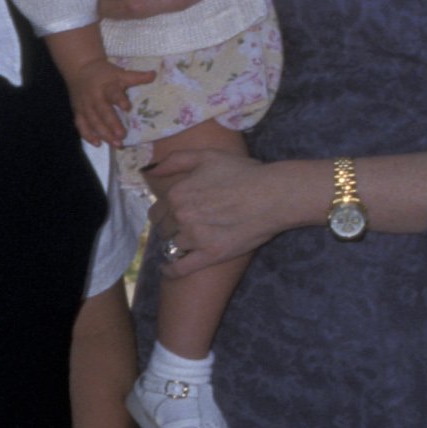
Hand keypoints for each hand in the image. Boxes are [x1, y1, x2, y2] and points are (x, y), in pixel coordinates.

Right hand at [64, 51, 147, 146]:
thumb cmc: (104, 73)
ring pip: (93, 121)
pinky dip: (87, 135)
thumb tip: (154, 74)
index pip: (112, 93)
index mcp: (106, 86)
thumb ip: (136, 77)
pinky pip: (81, 125)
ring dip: (103, 133)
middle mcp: (95, 97)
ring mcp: (85, 106)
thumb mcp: (119, 73)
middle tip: (122, 136)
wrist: (80, 68)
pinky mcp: (78, 112)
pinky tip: (97, 144)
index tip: (127, 107)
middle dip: (112, 124)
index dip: (119, 99)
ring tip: (116, 143)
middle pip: (103, 112)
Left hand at [145, 150, 302, 274]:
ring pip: (173, 246)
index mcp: (177, 193)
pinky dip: (171, 271)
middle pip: (164, 229)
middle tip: (186, 227)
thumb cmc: (243, 173)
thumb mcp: (208, 156)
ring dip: (177, 245)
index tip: (175, 215)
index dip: (166, 213)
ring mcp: (194, 237)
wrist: (273, 196)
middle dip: (171, 229)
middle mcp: (181, 216)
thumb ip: (176, 161)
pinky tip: (167, 269)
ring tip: (190, 242)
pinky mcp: (210, 255)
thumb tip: (153, 171)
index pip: (158, 211)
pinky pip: (180, 268)